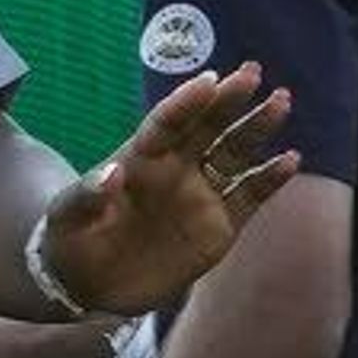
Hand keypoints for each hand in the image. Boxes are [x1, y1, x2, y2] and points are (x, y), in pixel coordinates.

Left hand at [38, 63, 297, 314]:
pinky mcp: (219, 227)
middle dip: (229, 99)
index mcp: (138, 160)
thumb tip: (110, 172)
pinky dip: (269, 179)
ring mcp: (199, 195)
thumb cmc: (72, 240)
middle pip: (207, 127)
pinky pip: (249, 197)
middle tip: (252, 72)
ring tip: (280, 100)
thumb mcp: (68, 218)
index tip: (209, 80)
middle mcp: (174, 170)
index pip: (166, 124)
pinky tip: (290, 160)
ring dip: (257, 129)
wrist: (92, 285)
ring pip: (234, 154)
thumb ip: (87, 195)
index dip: (186, 102)